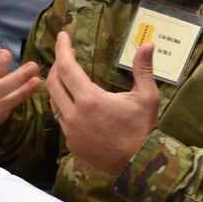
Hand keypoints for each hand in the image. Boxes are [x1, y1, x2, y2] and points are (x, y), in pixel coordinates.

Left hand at [46, 31, 159, 174]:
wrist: (138, 165)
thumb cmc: (143, 128)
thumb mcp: (147, 96)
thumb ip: (143, 68)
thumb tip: (149, 43)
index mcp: (90, 99)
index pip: (66, 67)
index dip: (62, 49)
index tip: (62, 36)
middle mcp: (74, 114)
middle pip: (53, 81)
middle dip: (58, 64)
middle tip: (67, 53)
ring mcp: (70, 130)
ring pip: (54, 100)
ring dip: (58, 84)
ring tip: (68, 74)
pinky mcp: (71, 142)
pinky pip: (61, 118)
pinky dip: (65, 104)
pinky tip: (76, 101)